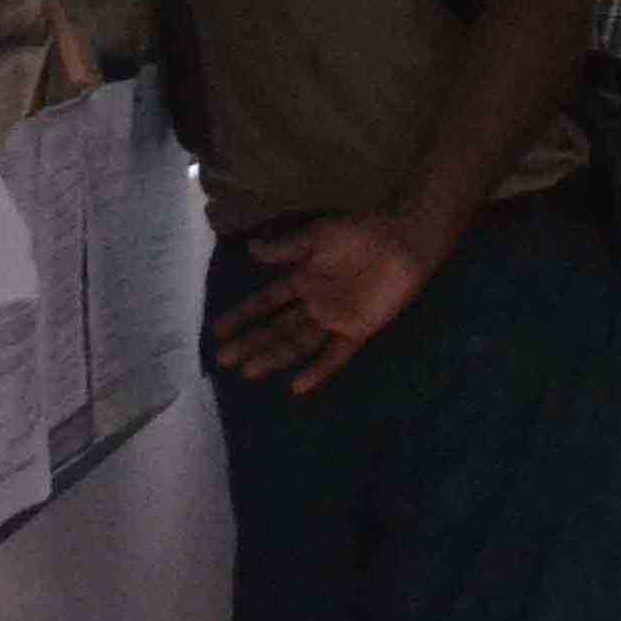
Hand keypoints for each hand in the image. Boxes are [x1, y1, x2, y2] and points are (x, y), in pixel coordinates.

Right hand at [210, 209, 448, 393]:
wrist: (403, 241)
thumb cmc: (361, 233)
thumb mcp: (317, 236)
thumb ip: (285, 247)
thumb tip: (250, 249)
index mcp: (303, 279)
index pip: (265, 303)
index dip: (242, 316)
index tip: (216, 332)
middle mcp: (315, 303)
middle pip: (276, 328)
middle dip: (250, 343)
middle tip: (223, 359)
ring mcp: (335, 318)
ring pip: (297, 343)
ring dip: (273, 357)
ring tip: (248, 371)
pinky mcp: (358, 330)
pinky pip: (336, 355)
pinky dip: (318, 370)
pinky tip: (297, 386)